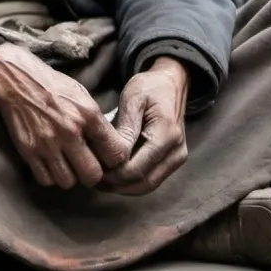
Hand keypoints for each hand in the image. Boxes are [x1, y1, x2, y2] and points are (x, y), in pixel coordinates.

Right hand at [0, 43, 129, 188]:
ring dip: (70, 176)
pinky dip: (50, 176)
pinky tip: (51, 162)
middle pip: (92, 176)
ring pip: (68, 182)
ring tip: (67, 163)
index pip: (116, 154)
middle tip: (87, 164)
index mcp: (88, 115)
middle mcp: (70, 131)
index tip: (107, 157)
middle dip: (92, 174)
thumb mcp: (83, 96)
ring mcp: (47, 143)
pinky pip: (46, 180)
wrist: (17, 80)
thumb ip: (97, 122)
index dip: (114, 160)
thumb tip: (110, 146)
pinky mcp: (28, 151)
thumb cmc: (52, 86)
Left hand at [99, 57, 188, 195]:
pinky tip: (114, 175)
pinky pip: (151, 179)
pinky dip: (132, 182)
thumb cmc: (149, 87)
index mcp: (167, 134)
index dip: (113, 175)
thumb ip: (125, 127)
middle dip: (116, 185)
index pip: (137, 169)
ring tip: (101, 179)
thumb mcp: (133, 99)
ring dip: (123, 187)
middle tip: (93, 178)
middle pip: (143, 183)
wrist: (171, 83)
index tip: (93, 169)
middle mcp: (176, 151)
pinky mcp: (173, 161)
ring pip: (147, 186)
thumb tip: (114, 155)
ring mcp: (177, 158)